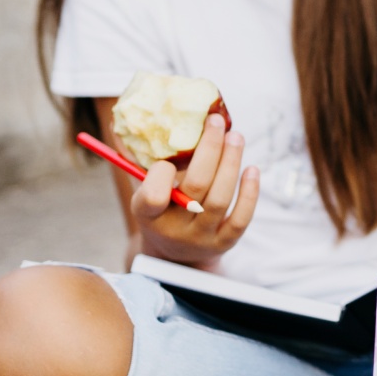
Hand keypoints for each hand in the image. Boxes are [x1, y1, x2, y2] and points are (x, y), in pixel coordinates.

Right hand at [131, 113, 259, 268]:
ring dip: (231, 163)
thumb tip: (124, 120)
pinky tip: (252, 169)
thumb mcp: (143, 190)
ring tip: (236, 137)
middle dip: (209, 150)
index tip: (172, 150)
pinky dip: (249, 192)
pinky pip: (241, 218)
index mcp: (147, 214)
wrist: (175, 255)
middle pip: (196, 187)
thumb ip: (137, 161)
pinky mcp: (225, 243)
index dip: (162, 173)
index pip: (153, 196)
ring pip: (220, 199)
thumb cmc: (159, 209)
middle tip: (217, 122)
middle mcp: (174, 229)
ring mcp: (201, 238)